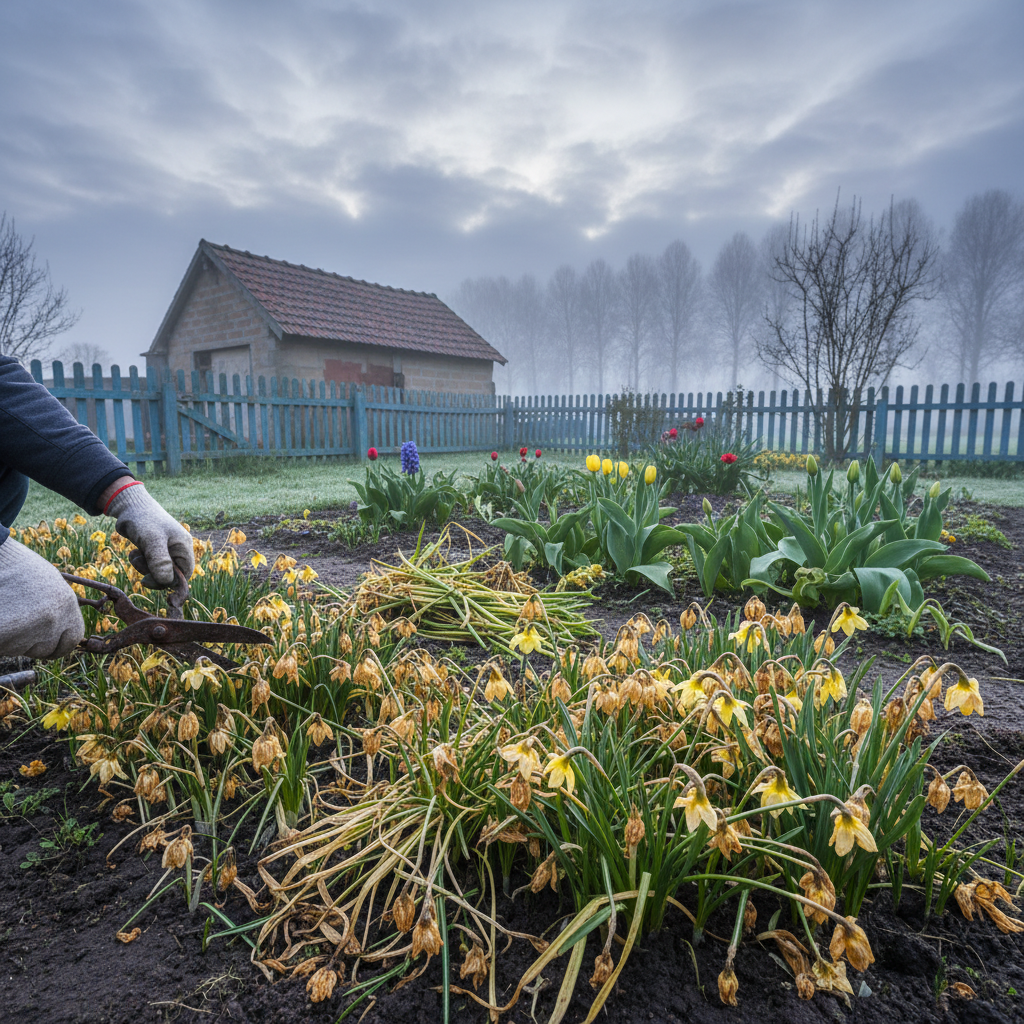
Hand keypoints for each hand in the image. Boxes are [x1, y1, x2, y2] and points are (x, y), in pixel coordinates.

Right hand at [0, 539, 84, 658]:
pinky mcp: (4, 635)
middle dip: (32, 642)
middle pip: (44, 649)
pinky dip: (0, 637)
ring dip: (13, 639)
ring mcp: (27, 630)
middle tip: (19, 623)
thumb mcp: (50, 584)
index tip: (50, 644)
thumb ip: (59, 608)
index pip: (72, 640)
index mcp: (66, 606)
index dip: (59, 644)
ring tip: (7, 612)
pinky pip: (3, 647)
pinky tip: (0, 617)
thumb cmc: (17, 568)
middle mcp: (52, 621)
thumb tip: (62, 631)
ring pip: (20, 649)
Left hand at [106, 484, 194, 586]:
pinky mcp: (155, 550)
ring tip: (135, 555)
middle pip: (170, 575)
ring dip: (144, 567)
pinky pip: (150, 565)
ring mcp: (167, 550)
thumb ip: (160, 561)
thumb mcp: (152, 540)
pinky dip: (140, 562)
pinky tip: (134, 552)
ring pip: (158, 571)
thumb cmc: (144, 520)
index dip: (167, 582)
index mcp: (184, 547)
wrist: (129, 506)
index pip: (183, 575)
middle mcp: (178, 550)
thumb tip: (167, 582)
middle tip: (138, 563)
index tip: (147, 580)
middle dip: (152, 573)